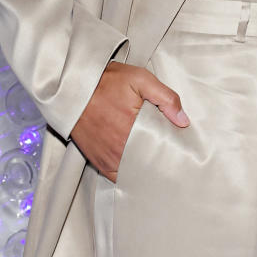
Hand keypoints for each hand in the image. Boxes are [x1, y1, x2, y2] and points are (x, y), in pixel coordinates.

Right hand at [71, 61, 188, 180]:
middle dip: (160, 161)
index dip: (172, 151)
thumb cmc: (106, 82)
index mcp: (131, 129)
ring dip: (145, 169)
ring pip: (134, 173)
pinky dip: (128, 174)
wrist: (73, 87)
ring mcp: (107, 158)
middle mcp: (118, 149)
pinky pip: (117, 176)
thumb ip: (165, 98)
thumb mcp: (140, 79)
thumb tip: (183, 121)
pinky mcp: (97, 161)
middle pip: (148, 164)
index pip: (160, 150)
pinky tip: (138, 167)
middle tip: (171, 156)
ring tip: (157, 161)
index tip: (180, 148)